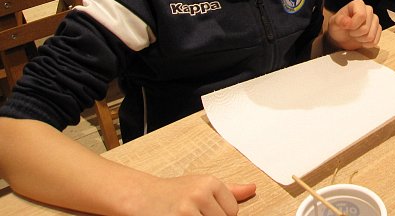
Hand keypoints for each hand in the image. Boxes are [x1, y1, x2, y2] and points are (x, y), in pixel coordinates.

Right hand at [127, 175, 255, 215]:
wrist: (141, 196)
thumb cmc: (173, 192)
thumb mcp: (202, 185)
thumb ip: (230, 191)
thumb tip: (253, 189)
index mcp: (210, 182)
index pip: (233, 212)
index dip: (219, 215)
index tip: (203, 210)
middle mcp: (200, 194)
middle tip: (193, 212)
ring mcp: (186, 210)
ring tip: (185, 215)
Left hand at [326, 0, 381, 49]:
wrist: (340, 37)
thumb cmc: (338, 27)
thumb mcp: (334, 23)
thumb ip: (339, 20)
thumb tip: (347, 22)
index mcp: (358, 4)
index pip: (361, 15)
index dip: (353, 25)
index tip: (347, 27)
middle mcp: (369, 10)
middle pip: (366, 28)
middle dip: (356, 33)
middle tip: (350, 32)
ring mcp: (375, 20)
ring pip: (371, 36)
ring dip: (360, 39)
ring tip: (355, 35)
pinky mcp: (378, 30)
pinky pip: (375, 41)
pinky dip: (366, 44)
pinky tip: (361, 40)